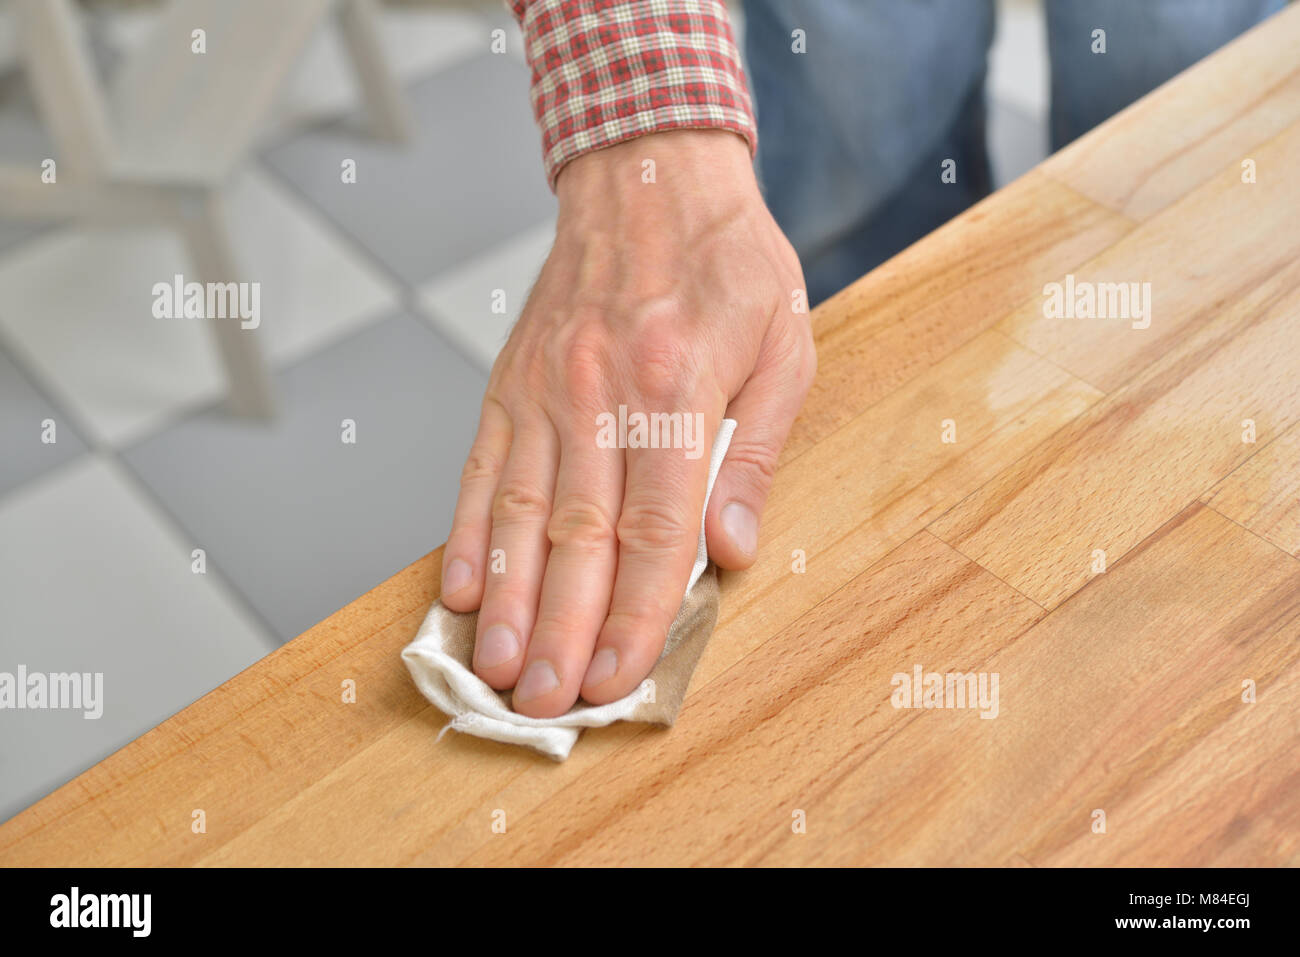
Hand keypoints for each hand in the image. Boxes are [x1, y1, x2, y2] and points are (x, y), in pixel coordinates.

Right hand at [440, 129, 814, 717]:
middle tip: (546, 705)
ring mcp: (545, 387)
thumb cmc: (728, 263)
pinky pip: (483, 468)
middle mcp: (599, 393)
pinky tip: (458, 589)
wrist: (649, 169)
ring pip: (520, 513)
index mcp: (676, 389)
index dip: (635, 614)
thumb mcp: (785, 347)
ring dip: (506, 600)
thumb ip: (756, 455)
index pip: (654, 529)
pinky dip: (467, 533)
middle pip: (579, 536)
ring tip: (496, 670)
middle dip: (563, 630)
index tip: (619, 679)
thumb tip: (730, 552)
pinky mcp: (510, 381)